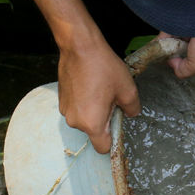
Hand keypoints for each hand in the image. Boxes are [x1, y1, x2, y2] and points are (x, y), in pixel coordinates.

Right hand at [57, 36, 140, 153]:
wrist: (79, 46)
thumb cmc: (103, 68)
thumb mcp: (128, 90)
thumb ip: (133, 109)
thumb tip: (131, 114)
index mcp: (92, 124)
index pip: (103, 148)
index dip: (114, 140)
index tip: (119, 126)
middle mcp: (75, 121)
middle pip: (95, 132)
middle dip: (106, 121)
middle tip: (113, 100)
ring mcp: (65, 110)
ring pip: (86, 120)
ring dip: (95, 111)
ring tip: (101, 90)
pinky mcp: (61, 100)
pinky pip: (78, 109)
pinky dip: (85, 103)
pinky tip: (92, 86)